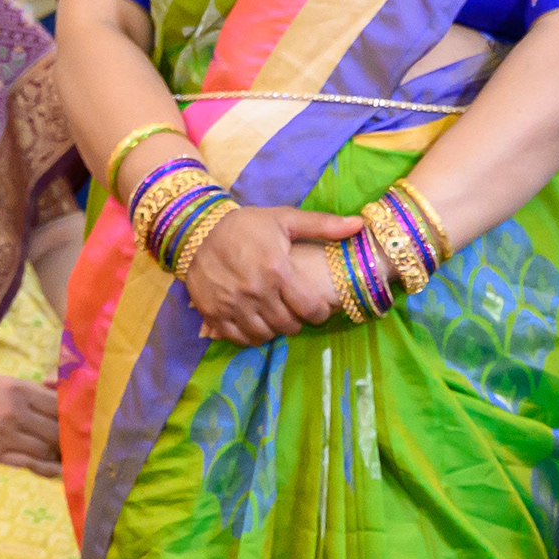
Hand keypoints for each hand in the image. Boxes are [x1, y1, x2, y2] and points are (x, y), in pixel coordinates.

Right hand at [0, 370, 65, 477]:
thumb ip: (27, 390)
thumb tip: (53, 392)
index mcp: (19, 388)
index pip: (59, 403)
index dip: (71, 412)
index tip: (75, 418)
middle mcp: (16, 411)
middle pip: (57, 428)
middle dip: (66, 435)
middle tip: (72, 440)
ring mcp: (6, 435)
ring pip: (46, 449)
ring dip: (56, 452)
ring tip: (62, 453)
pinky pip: (29, 464)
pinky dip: (45, 468)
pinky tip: (55, 470)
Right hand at [182, 206, 362, 346]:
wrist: (198, 232)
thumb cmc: (246, 226)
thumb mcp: (284, 219)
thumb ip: (322, 225)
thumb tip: (360, 224)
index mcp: (277, 269)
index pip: (310, 308)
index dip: (319, 313)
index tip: (318, 308)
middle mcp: (256, 291)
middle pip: (289, 326)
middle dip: (297, 321)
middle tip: (296, 311)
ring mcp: (234, 306)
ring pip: (266, 335)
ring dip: (275, 329)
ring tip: (276, 316)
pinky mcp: (215, 315)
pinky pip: (241, 339)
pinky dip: (252, 336)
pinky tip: (256, 322)